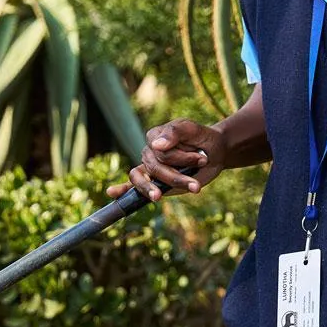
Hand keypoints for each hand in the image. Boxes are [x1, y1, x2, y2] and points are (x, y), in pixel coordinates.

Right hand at [106, 119, 226, 201]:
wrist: (214, 153)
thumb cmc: (203, 139)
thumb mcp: (194, 130)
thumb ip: (175, 132)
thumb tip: (155, 145)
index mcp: (155, 135)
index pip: (160, 151)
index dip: (180, 157)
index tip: (203, 159)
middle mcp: (149, 151)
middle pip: (155, 167)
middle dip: (177, 176)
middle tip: (197, 184)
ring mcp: (149, 168)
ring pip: (142, 179)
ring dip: (154, 189)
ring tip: (159, 196)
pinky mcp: (153, 182)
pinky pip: (132, 185)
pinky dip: (121, 190)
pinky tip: (112, 193)